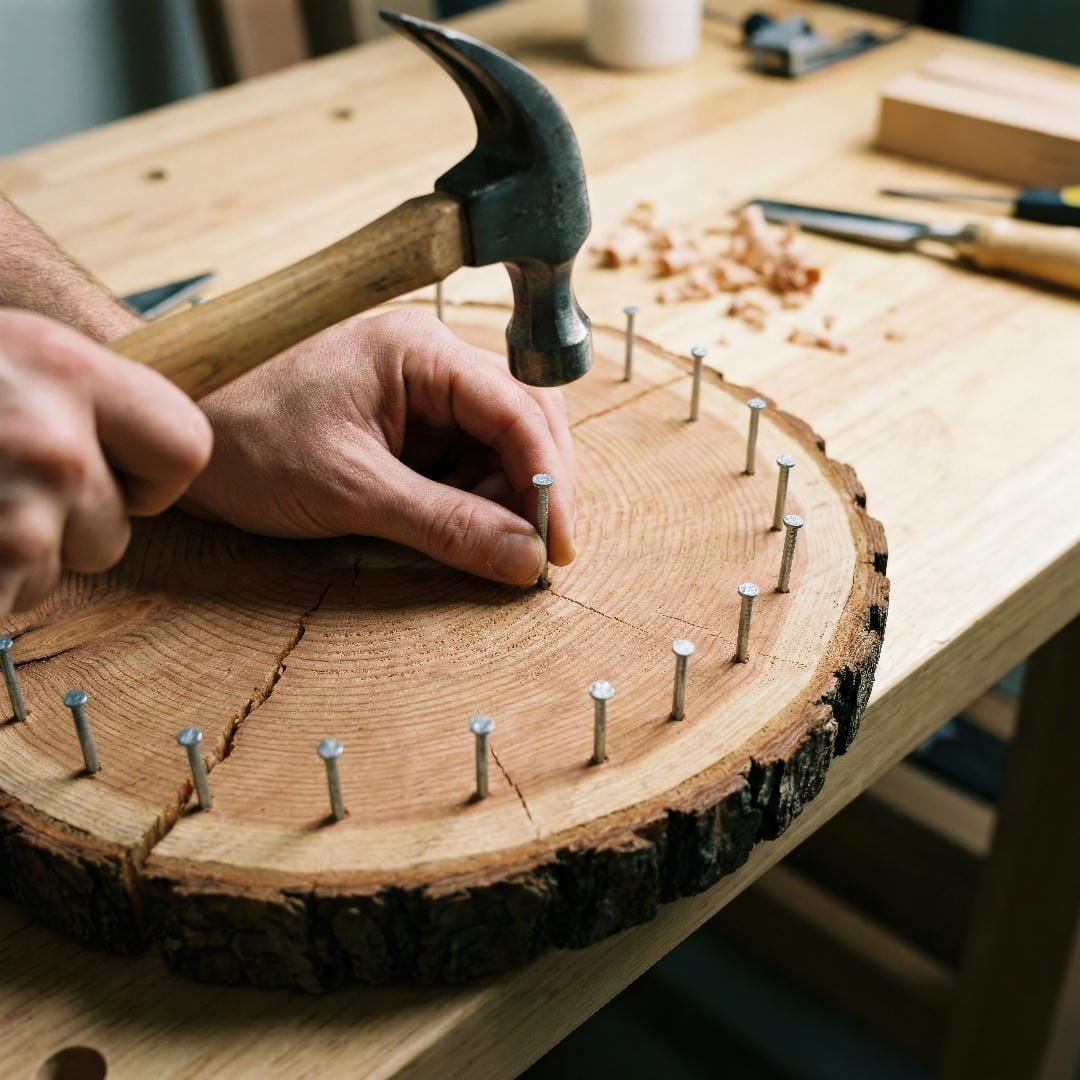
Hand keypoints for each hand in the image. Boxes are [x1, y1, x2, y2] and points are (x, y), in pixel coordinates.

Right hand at [0, 309, 212, 613]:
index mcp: (68, 368)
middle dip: (73, 526)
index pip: (188, 446)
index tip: (112, 466)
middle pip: (119, 529)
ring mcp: (17, 506)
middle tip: (10, 482)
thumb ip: (82, 390)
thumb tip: (167, 436)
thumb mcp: (13, 352)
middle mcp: (52, 437)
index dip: (154, 472)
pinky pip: (16, 596)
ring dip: (22, 554)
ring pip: (67, 567)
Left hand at [181, 309, 576, 585]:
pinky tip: (469, 533)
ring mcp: (419, 392)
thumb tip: (525, 557)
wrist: (180, 435)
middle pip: (523, 418)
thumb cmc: (246, 438)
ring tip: (499, 549)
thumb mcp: (349, 489)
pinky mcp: (405, 425)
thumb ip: (444, 524)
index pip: (517, 407)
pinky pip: (464, 459)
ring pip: (499, 443)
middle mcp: (430, 361)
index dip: (549, 478)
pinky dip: (475, 500)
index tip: (557, 543)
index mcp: (419, 350)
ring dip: (508, 497)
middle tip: (540, 551)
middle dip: (538, 485)